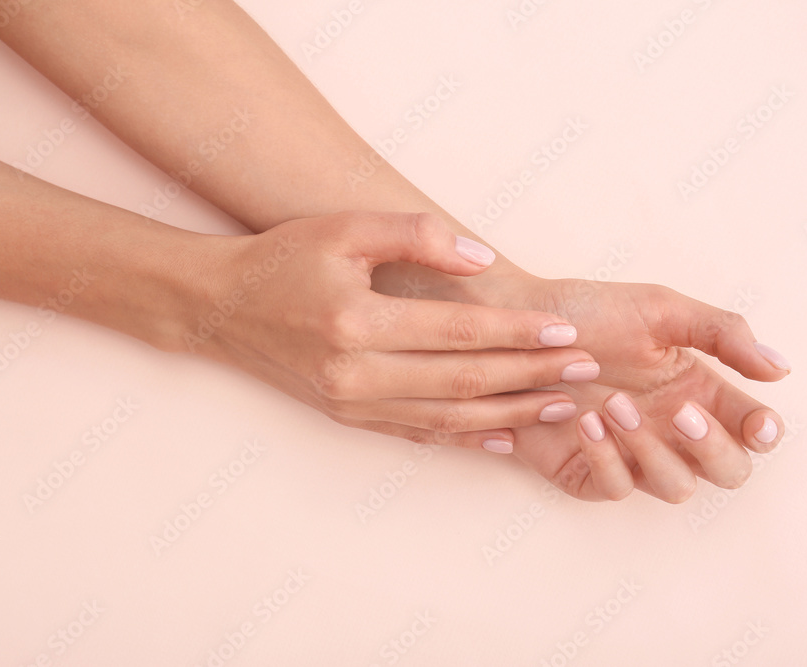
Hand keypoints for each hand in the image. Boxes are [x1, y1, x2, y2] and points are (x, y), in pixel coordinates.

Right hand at [182, 212, 600, 449]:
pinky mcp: (350, 419)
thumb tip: (481, 259)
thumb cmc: (283, 259)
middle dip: (532, 377)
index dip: (518, 334)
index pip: (460, 333)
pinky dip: (468, 438)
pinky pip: (420, 435)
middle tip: (585, 371)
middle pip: (465, 382)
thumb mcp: (345, 228)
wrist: (221, 307)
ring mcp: (353, 405)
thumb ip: (416, 235)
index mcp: (357, 323)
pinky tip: (506, 437)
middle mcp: (357, 374)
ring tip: (563, 405)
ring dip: (512, 414)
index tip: (567, 332)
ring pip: (450, 419)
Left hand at [503, 278, 790, 502]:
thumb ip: (722, 333)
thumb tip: (781, 368)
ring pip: (675, 487)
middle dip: (715, 450)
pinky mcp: (587, 472)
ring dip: (654, 451)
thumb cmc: (589, 312)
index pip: (750, 427)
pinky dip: (607, 459)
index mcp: (696, 390)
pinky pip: (615, 487)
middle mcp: (670, 430)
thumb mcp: (661, 309)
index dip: (763, 433)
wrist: (518, 324)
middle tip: (683, 413)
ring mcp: (632, 455)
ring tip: (614, 405)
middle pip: (727, 472)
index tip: (757, 423)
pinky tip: (585, 422)